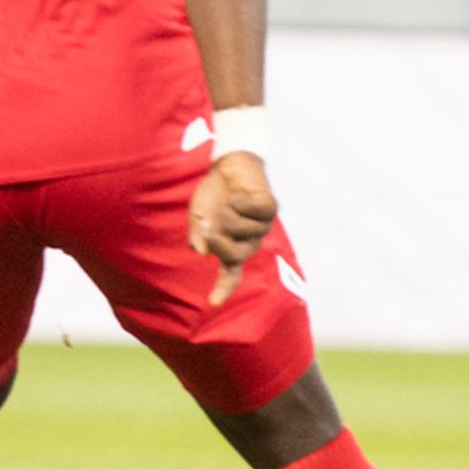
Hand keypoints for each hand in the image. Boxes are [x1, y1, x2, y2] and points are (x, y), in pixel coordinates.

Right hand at [187, 152, 278, 306]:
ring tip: (227, 201)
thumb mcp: (198, 216)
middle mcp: (249, 242)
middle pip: (233, 255)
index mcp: (231, 247)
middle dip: (217, 240)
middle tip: (207, 222)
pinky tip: (239, 194)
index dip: (222, 288)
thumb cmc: (213, 195)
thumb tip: (200, 252)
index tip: (213, 302)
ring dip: (227, 212)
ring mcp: (262, 227)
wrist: (227, 166)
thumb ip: (198, 234)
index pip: (229, 274)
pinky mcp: (270, 208)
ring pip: (242, 230)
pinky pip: (254, 211)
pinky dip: (241, 201)